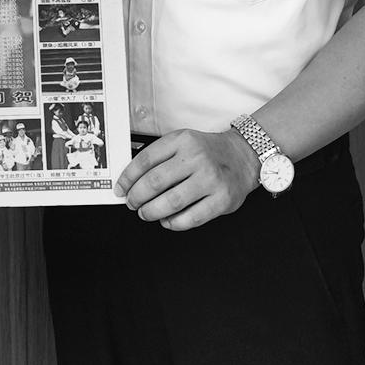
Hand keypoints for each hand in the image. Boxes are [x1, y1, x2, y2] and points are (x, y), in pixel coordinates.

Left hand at [115, 129, 260, 230]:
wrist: (243, 156)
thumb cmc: (208, 151)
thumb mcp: (183, 142)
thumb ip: (160, 156)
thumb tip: (131, 180)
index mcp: (182, 140)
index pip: (145, 160)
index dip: (128, 178)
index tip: (121, 188)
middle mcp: (197, 158)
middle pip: (155, 182)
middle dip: (137, 197)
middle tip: (132, 203)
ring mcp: (211, 179)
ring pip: (171, 202)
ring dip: (152, 212)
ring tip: (146, 213)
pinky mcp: (222, 200)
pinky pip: (191, 218)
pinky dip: (174, 223)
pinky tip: (167, 221)